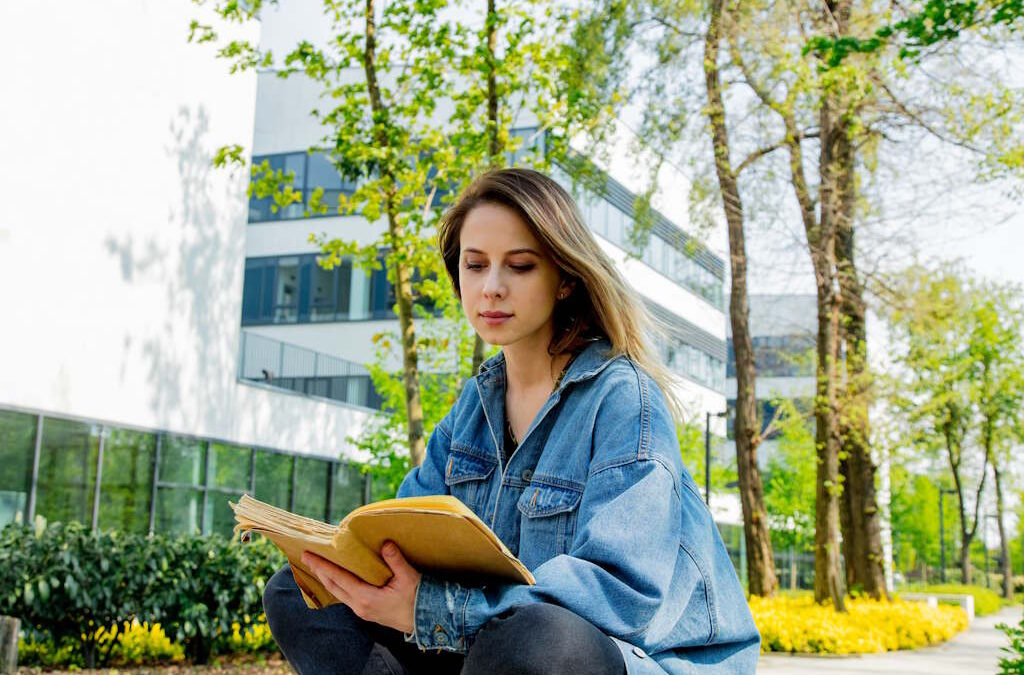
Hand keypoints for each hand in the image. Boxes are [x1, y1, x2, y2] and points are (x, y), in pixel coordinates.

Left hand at [301, 541, 420, 633]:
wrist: (423, 620)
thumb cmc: (416, 598)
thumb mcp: (408, 578)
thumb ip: (396, 561)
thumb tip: (385, 543)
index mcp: (366, 597)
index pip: (338, 578)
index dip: (322, 565)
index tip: (308, 555)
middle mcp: (359, 606)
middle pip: (332, 586)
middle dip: (319, 571)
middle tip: (307, 557)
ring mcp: (361, 610)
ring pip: (337, 593)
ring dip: (326, 578)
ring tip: (317, 566)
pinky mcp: (365, 611)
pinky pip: (345, 596)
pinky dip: (337, 584)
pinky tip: (336, 577)